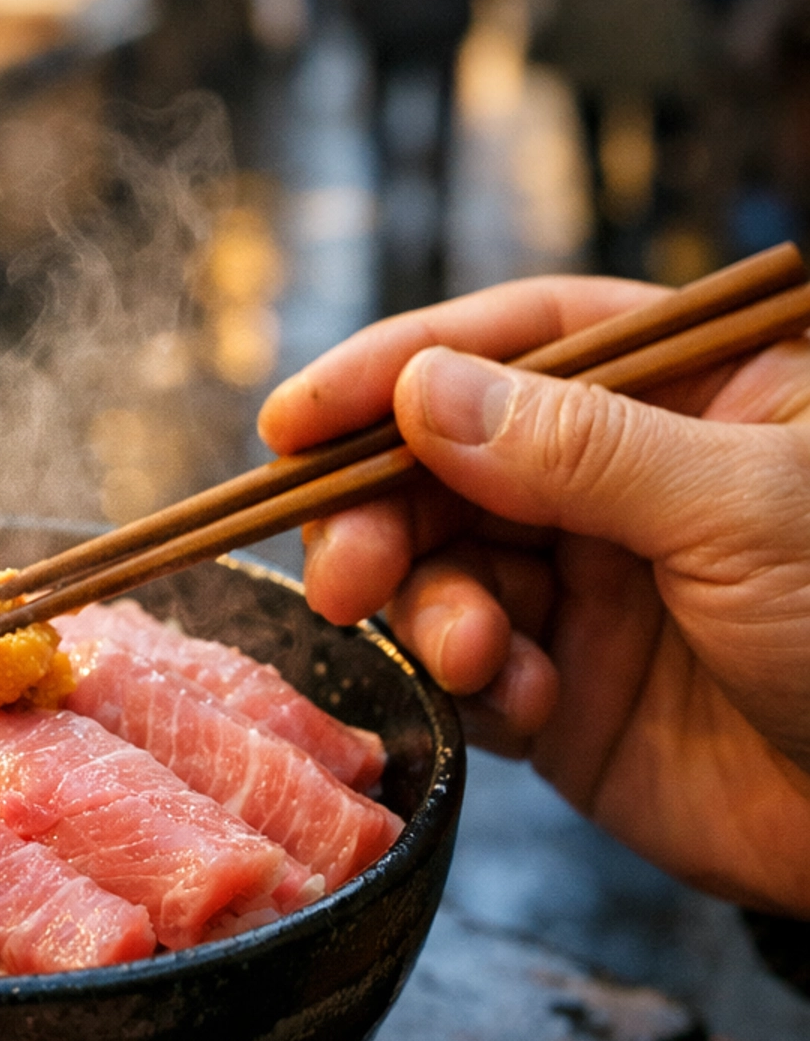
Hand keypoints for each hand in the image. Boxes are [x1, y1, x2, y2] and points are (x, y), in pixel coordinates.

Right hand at [259, 275, 809, 917]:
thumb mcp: (743, 511)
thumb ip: (579, 449)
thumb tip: (424, 392)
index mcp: (693, 389)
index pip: (522, 338)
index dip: (398, 366)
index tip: (297, 418)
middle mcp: (627, 476)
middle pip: (450, 456)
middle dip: (383, 509)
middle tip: (344, 569)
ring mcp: (592, 584)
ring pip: (443, 563)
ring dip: (432, 605)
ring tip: (477, 653)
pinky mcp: (566, 692)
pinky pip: (470, 667)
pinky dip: (472, 681)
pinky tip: (523, 701)